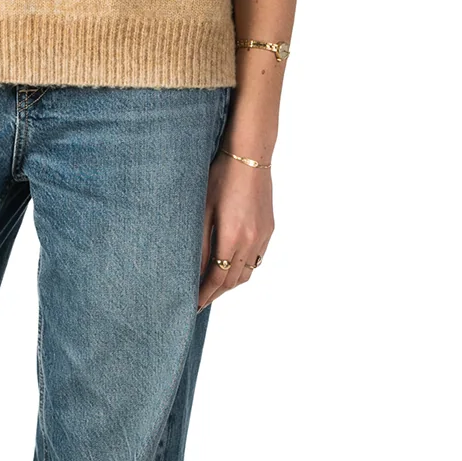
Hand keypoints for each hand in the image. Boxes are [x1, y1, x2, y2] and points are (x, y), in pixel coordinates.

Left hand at [198, 155, 270, 309]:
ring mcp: (263, 236)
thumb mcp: (202, 209)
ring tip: (213, 287)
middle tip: (199, 300)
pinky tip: (230, 266)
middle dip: (215, 293)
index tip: (192, 304)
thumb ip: (200, 243)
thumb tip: (194, 270)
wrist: (249, 156)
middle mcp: (251, 241)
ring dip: (230, 283)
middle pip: (233, 280)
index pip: (217, 278)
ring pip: (247, 273)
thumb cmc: (220, 177)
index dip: (204, 294)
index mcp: (233, 238)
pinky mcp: (269, 229)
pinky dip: (243, 269)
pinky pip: (256, 259)